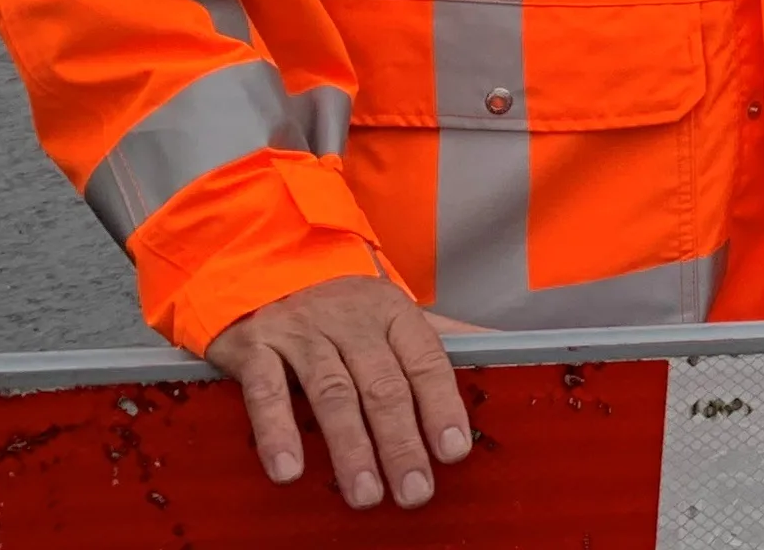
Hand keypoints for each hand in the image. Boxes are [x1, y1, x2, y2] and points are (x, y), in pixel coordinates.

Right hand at [204, 273, 470, 510]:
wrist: (264, 269)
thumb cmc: (342, 312)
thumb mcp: (392, 317)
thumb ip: (441, 340)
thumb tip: (508, 348)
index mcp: (393, 313)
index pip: (426, 361)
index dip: (442, 406)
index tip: (454, 451)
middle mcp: (351, 319)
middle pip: (383, 385)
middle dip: (401, 442)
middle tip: (414, 492)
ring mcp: (302, 331)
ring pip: (332, 392)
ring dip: (351, 447)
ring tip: (365, 494)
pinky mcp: (254, 345)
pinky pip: (266, 391)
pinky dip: (278, 431)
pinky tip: (289, 470)